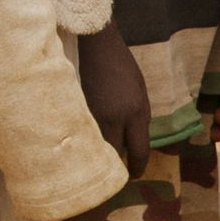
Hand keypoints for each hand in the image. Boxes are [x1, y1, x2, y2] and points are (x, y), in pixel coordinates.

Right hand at [75, 27, 153, 171]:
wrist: (96, 45)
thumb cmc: (122, 65)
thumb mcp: (141, 91)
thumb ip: (140, 116)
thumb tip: (134, 140)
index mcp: (136, 111)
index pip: (139, 150)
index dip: (139, 167)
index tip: (136, 175)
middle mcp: (115, 117)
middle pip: (115, 154)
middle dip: (117, 164)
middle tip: (117, 171)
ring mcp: (94, 114)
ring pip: (98, 146)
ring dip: (101, 153)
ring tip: (101, 158)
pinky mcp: (79, 110)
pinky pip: (85, 133)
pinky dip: (89, 139)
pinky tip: (88, 140)